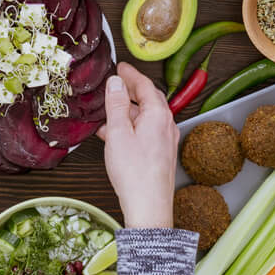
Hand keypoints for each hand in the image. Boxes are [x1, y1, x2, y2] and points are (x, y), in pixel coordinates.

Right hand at [97, 63, 177, 229]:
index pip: (145, 85)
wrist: (149, 207)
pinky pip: (147, 132)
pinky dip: (131, 127)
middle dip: (131, 91)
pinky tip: (114, 135)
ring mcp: (166, 141)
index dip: (131, 74)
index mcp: (158, 115)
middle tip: (115, 85)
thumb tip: (116, 82)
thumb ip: (116, 105)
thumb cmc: (134, 173)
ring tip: (108, 112)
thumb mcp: (118, 133)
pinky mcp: (162, 155)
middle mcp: (166, 125)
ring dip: (128, 111)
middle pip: (149, 100)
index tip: (120, 67)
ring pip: (146, 117)